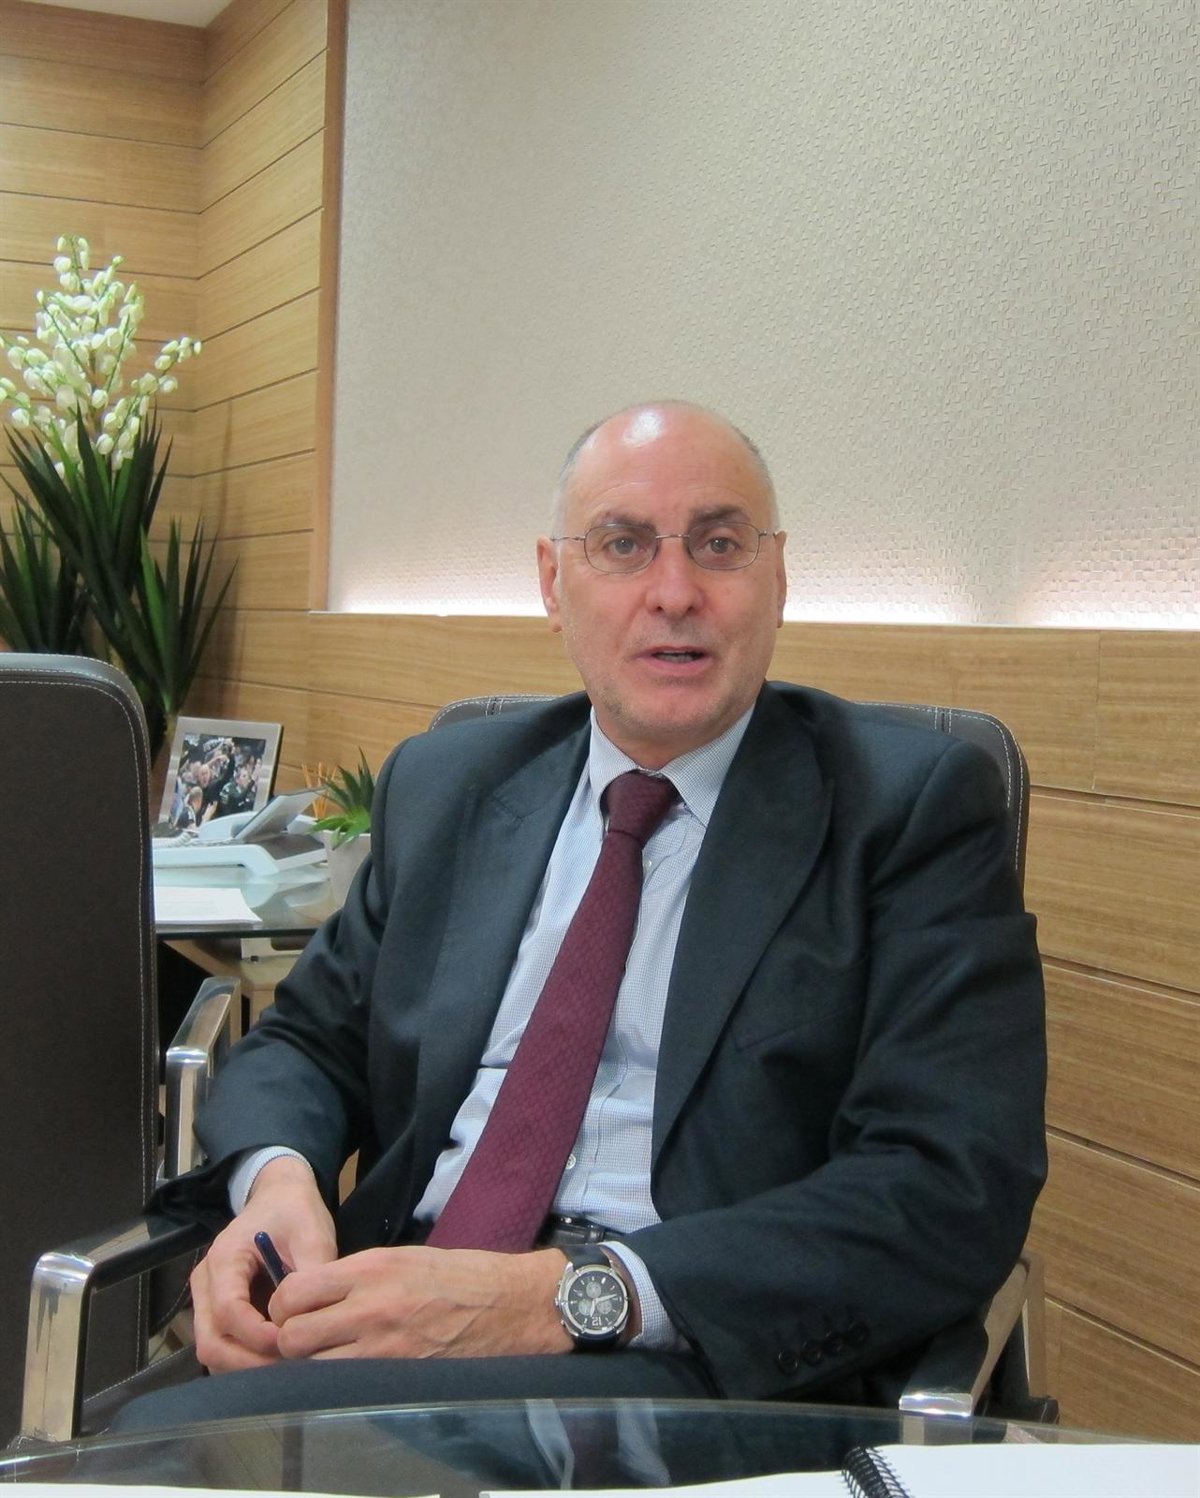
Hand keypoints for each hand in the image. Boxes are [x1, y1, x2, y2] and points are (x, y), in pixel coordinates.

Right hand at [191, 1156, 336, 1372]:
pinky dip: (246, 1359)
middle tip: (290, 1370)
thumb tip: (315, 1318)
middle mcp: (206, 1282)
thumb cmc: (295, 1212)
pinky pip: (224, 1345)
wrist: (280, 1197)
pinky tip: (279, 1359)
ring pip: (213, 1350)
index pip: (228, 1311)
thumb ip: (313, 1273)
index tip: (292, 1342)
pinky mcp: (218, 1310)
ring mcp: (207, 1299)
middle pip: (211, 1341)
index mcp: (225, 1258)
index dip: (258, 1336)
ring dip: (246, 1366)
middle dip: (249, 1363)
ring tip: (288, 1367)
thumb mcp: (312, 1233)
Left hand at [267, 1245, 573, 1360]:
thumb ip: (357, 1277)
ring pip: (311, 1368)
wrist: (511, 1303)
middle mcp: (369, 1306)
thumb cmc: (461, 1276)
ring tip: (323, 1360)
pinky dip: (335, 1384)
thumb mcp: (404, 1258)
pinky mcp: (398, 1376)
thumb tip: (318, 1296)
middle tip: (301, 1340)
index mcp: (370, 1268)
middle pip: (292, 1335)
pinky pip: (345, 1386)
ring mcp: (382, 1347)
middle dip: (287, 1340)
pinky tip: (347, 1375)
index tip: (291, 1310)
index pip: (294, 1291)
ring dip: (309, 1366)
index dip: (282, 1306)